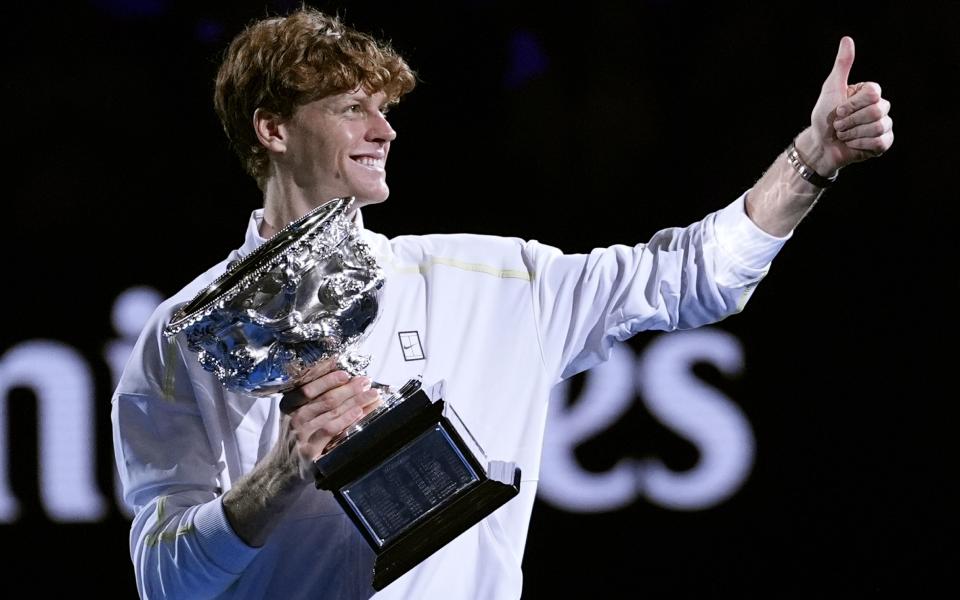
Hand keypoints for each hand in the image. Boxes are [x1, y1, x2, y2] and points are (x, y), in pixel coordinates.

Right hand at [273, 358, 381, 479]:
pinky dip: (346, 420)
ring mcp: (301, 435)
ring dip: (355, 402)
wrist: (283, 469)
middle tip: (366, 382)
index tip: (346, 373)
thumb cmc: (297, 437)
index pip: (308, 388)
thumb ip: (316, 399)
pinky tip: (359, 412)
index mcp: (289, 405)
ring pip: (332, 413)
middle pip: (326, 399)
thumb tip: (346, 380)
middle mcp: (294, 418)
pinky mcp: (310, 451)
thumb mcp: (298, 415)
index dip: (328, 379)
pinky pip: (331, 431)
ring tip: (371, 395)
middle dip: (350, 389)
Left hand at [806, 36, 893, 172]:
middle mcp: (881, 106)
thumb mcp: (831, 88)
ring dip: (853, 133)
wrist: (820, 144)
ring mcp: (884, 124)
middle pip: (877, 111)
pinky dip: (860, 145)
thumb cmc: (824, 116)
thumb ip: (842, 65)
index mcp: (871, 92)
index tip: (837, 109)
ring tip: (844, 134)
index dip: (851, 105)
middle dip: (850, 120)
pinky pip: (880, 142)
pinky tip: (852, 144)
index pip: (873, 93)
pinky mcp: (884, 142)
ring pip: (878, 127)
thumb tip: (847, 39)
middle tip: (839, 125)